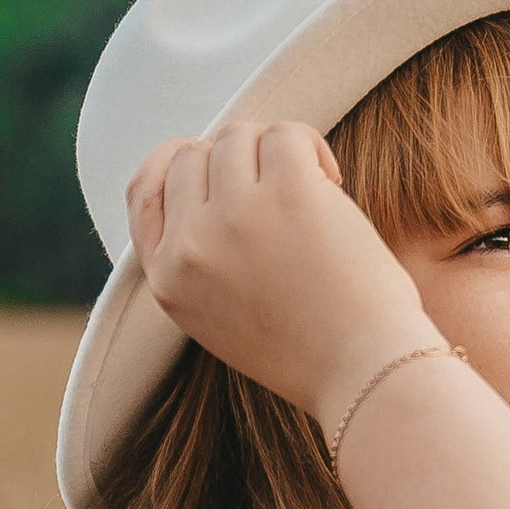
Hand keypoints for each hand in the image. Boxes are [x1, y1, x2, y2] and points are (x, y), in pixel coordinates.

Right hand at [128, 120, 430, 432]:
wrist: (364, 375)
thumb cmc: (311, 350)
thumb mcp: (222, 317)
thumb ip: (200, 261)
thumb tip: (209, 186)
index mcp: (168, 278)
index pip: (145, 191)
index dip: (180, 169)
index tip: (221, 174)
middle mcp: (191, 244)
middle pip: (192, 156)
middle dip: (237, 163)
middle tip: (281, 193)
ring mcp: (235, 213)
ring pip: (236, 137)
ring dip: (275, 153)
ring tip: (312, 191)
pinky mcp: (288, 191)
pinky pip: (286, 133)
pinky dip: (311, 147)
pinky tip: (332, 182)